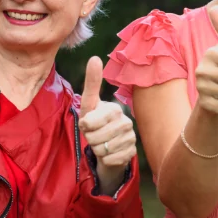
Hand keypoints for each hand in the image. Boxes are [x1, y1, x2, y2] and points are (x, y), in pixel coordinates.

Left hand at [79, 57, 136, 189]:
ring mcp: (131, 138)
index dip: (85, 127)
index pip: (90, 122)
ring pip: (103, 150)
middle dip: (90, 140)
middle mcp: (127, 122)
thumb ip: (92, 83)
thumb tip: (95, 57)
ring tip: (102, 144)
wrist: (108, 148)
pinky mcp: (132, 153)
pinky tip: (110, 153)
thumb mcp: (89, 105)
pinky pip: (111, 160)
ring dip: (98, 150)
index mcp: (115, 109)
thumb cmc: (95, 124)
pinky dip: (106, 160)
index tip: (88, 124)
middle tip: (95, 136)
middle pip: (95, 138)